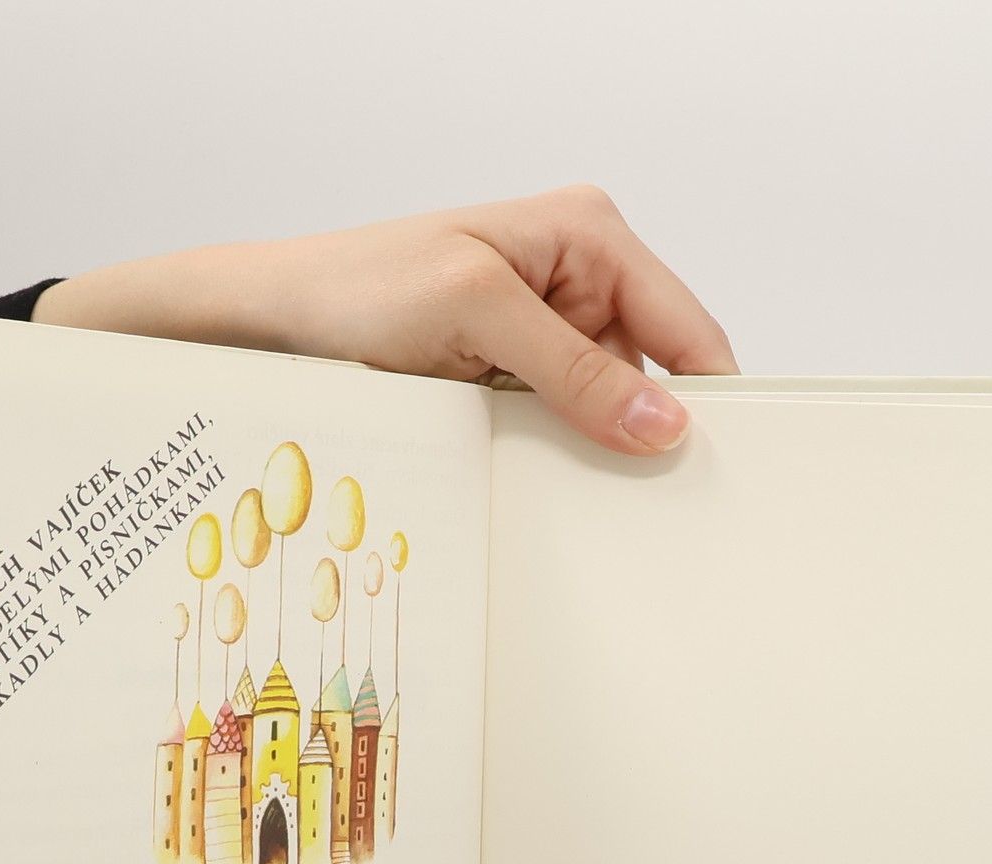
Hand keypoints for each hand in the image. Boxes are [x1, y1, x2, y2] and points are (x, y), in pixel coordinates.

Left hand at [33, 185, 737, 454]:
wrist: (273, 321)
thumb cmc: (358, 289)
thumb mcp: (477, 316)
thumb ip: (576, 370)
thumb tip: (663, 422)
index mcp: (589, 235)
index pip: (688, 328)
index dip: (709, 400)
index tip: (717, 471)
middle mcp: (578, 277)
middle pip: (655, 375)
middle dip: (645, 433)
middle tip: (640, 500)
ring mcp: (546, 329)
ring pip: (608, 410)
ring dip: (592, 451)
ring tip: (566, 483)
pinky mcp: (514, 372)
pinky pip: (562, 425)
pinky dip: (555, 456)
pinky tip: (535, 477)